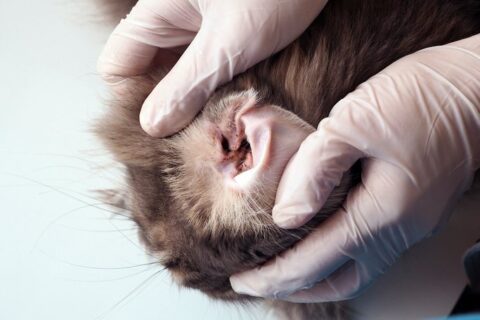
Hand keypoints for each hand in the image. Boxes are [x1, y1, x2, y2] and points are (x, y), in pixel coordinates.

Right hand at [97, 0, 327, 136]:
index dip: (134, 102)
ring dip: (193, 99)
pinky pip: (202, 67)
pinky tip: (234, 100)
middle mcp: (171, 18)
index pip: (117, 66)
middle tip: (199, 130)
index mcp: (157, 11)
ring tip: (220, 117)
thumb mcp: (230, 44)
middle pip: (146, 73)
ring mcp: (196, 26)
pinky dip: (213, 87)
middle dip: (168, 105)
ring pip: (176, 74)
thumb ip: (188, 86)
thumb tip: (154, 125)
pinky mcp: (221, 34)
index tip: (167, 128)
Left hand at [230, 34, 479, 301]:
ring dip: (315, 278)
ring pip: (355, 273)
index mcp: (382, 213)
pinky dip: (335, 260)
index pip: (316, 260)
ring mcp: (409, 225)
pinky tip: (318, 247)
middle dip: (291, 287)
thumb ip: (314, 171)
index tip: (243, 280)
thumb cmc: (422, 97)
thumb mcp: (355, 122)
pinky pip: (368, 252)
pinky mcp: (411, 212)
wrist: (476, 87)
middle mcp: (399, 231)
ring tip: (281, 273)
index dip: (275, 275)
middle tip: (255, 282)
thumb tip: (286, 215)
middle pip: (337, 281)